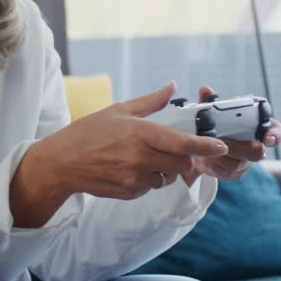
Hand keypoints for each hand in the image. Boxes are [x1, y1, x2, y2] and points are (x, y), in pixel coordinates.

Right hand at [12, 82, 230, 225]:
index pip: (180, 142)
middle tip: (178, 152)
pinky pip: (151, 188)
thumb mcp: (118, 110)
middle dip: (186, 159)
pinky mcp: (129, 192)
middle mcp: (139, 157)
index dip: (204, 146)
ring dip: (166, 170)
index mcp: (139, 132)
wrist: (61, 163)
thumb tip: (172, 87)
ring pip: (168, 178)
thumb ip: (150, 101)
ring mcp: (134, 177)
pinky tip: (131, 170)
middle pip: (182, 164)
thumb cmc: (88, 132)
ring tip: (146, 159)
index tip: (219, 145)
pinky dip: (149, 180)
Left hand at [188, 85, 280, 182]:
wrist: (203, 147)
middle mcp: (257, 147)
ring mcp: (246, 163)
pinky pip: (225, 173)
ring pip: (237, 165)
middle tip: (221, 140)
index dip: (275, 136)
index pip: (278, 132)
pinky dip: (212, 165)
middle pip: (257, 153)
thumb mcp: (212, 112)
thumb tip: (205, 90)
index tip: (267, 138)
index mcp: (259, 128)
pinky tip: (203, 157)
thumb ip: (210, 102)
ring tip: (206, 147)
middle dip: (237, 147)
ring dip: (220, 156)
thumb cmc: (216, 126)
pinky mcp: (233, 174)